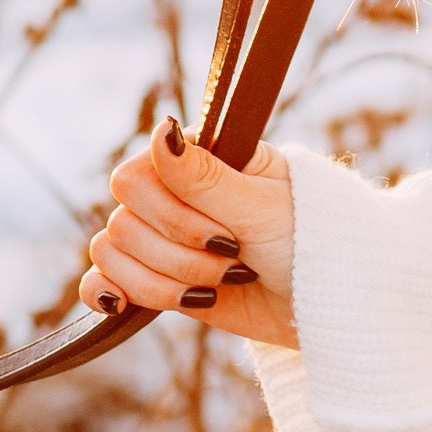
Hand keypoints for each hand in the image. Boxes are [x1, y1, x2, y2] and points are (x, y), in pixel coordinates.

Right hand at [81, 120, 297, 352]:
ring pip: (112, 253)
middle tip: (233, 261)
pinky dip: (106, 291)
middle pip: (124, 222)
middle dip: (178, 255)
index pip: (135, 177)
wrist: (328, 301)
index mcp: (198, 157)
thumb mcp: (261, 206)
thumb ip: (205, 177)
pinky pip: (103, 279)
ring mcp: (163, 237)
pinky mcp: (158, 279)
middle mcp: (173, 192)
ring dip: (162, 281)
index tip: (226, 235)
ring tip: (215, 285)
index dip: (171, 215)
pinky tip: (121, 304)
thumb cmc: (308, 238)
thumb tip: (160, 128)